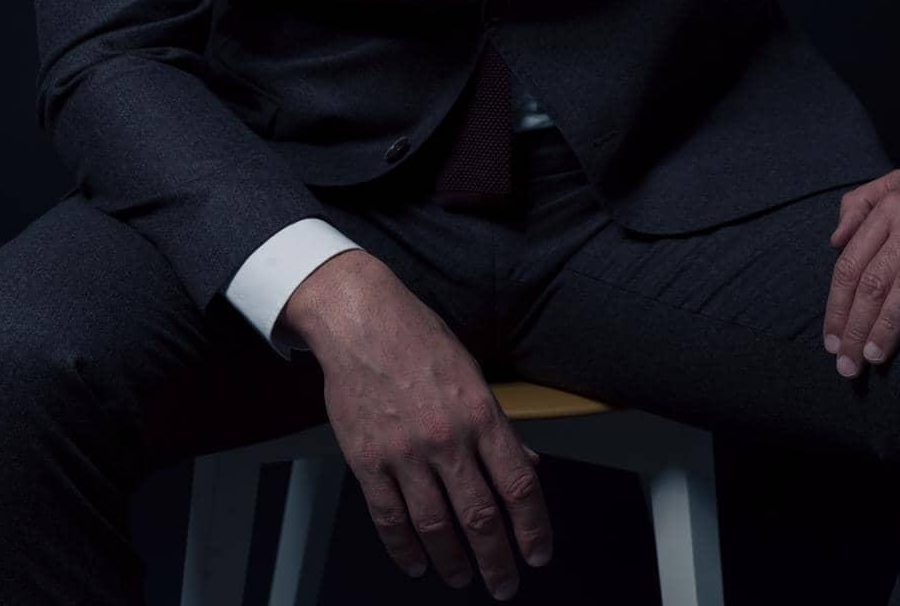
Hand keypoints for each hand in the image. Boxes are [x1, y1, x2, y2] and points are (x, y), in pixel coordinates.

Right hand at [282, 250, 552, 597]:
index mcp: (481, 413)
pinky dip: (404, 550)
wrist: (361, 320)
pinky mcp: (367, 460)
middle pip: (480, 517)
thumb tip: (528, 467)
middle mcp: (446, 437)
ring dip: (453, 562)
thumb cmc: (418, 340)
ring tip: (462, 577)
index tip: (538, 553)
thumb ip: (498, 428)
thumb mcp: (472, 375)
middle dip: (497, 561)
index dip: (534, 528)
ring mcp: (405, 451)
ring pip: (435, 527)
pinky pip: (389, 519)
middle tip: (505, 584)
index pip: (518, 485)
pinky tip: (416, 563)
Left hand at [822, 154, 899, 379]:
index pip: (852, 263)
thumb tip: (835, 241)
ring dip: (889, 322)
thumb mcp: (899, 182)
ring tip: (874, 356)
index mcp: (889, 206)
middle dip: (857, 325)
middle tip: (847, 365)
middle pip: (876, 278)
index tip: (831, 342)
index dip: (837, 305)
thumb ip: (862, 204)